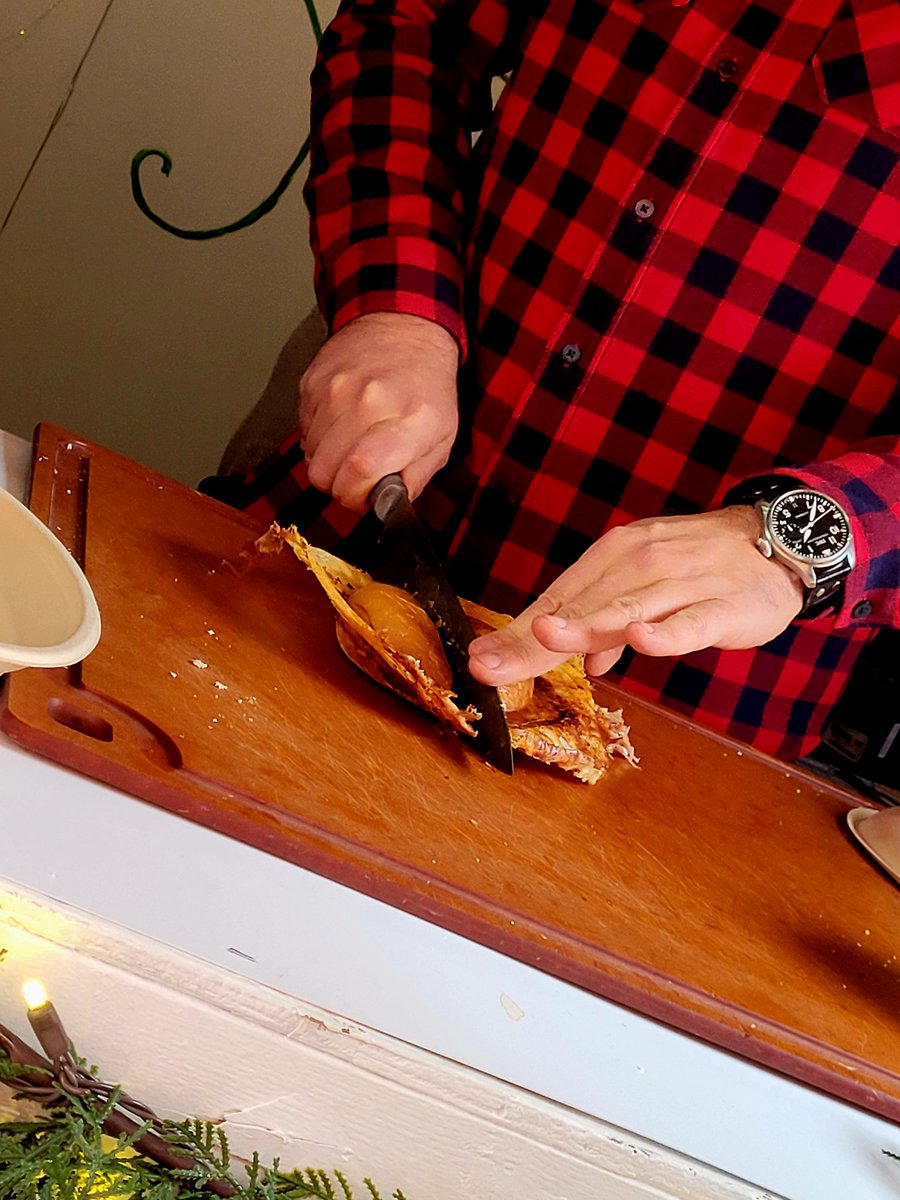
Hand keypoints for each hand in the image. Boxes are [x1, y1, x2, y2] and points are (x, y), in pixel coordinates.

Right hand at [298, 312, 459, 510]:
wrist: (404, 329)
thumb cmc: (426, 389)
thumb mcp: (441, 439)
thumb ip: (415, 479)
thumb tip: (387, 506)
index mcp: (410, 419)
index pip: (362, 470)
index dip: (354, 496)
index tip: (363, 496)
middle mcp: (371, 401)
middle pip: (326, 470)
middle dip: (338, 485)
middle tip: (356, 476)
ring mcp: (337, 389)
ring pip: (310, 455)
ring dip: (327, 461)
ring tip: (351, 446)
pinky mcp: (314, 382)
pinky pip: (303, 430)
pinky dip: (318, 438)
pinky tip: (340, 425)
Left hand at [468, 507, 805, 685]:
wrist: (781, 540)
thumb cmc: (702, 567)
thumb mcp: (646, 585)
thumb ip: (611, 624)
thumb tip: (583, 662)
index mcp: (614, 556)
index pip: (558, 597)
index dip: (518, 631)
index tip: (480, 658)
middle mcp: (641, 562)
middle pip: (581, 607)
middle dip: (532, 639)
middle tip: (489, 666)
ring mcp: (683, 581)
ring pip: (628, 610)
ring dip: (586, 628)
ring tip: (545, 639)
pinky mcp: (724, 604)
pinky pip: (691, 621)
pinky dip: (667, 631)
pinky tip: (641, 642)